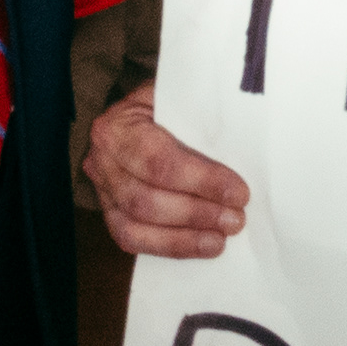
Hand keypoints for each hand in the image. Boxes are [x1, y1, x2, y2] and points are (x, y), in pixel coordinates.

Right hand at [86, 93, 248, 259]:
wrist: (148, 114)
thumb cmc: (172, 106)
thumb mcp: (183, 99)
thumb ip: (203, 122)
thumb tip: (244, 150)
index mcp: (118, 125)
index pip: (158, 160)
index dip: (200, 180)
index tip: (238, 192)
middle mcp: (103, 159)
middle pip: (145, 199)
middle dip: (195, 213)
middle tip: (235, 219)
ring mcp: (103, 190)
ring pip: (136, 225)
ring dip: (185, 236)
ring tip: (222, 237)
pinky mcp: (112, 214)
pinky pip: (134, 239)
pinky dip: (171, 246)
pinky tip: (203, 245)